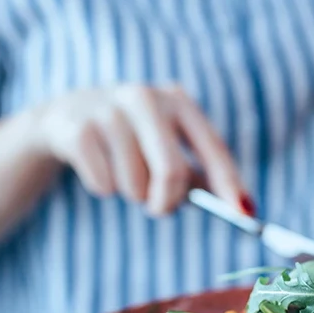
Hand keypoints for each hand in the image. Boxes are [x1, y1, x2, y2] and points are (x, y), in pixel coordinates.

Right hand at [34, 85, 250, 215]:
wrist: (68, 116)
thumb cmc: (136, 140)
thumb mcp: (170, 148)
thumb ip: (201, 176)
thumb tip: (242, 209)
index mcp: (179, 102)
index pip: (213, 148)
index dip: (230, 184)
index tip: (245, 214)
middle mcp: (145, 98)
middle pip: (171, 172)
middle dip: (168, 202)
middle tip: (160, 209)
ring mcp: (108, 110)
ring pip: (135, 185)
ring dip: (134, 194)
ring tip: (125, 175)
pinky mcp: (76, 128)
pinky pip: (104, 184)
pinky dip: (105, 189)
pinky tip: (99, 167)